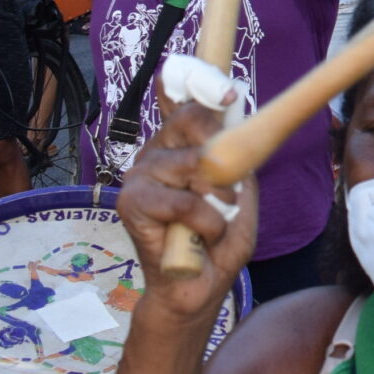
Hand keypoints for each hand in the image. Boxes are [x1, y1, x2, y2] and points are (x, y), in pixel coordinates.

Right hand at [116, 100, 258, 325]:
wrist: (199, 287)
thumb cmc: (218, 240)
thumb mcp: (242, 193)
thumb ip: (239, 159)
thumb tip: (240, 124)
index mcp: (181, 146)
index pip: (188, 104)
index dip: (206, 86)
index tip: (230, 93)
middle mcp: (158, 153)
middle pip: (191, 120)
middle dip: (220, 149)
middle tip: (229, 189)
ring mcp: (140, 175)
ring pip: (193, 164)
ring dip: (219, 197)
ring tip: (215, 220)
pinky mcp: (130, 202)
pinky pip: (183, 201)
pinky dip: (205, 221)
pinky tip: (201, 235)